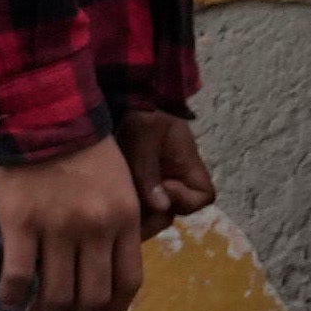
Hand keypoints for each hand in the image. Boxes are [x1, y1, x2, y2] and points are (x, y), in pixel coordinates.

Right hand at [0, 129, 145, 310]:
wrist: (45, 113)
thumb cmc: (85, 148)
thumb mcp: (121, 184)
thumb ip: (120, 224)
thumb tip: (111, 270)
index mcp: (124, 219)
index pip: (128, 283)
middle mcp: (95, 230)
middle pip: (91, 298)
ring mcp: (56, 229)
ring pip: (55, 295)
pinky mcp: (20, 223)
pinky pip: (17, 277)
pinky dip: (12, 297)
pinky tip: (8, 300)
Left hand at [117, 102, 212, 229]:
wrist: (124, 96)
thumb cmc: (141, 111)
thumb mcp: (144, 135)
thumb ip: (148, 170)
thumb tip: (160, 207)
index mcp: (187, 166)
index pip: (202, 197)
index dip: (185, 200)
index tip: (163, 187)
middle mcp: (175, 179)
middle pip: (172, 211)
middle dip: (152, 215)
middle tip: (127, 207)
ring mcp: (155, 183)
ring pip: (151, 212)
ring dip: (135, 213)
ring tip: (114, 205)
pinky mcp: (136, 184)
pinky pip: (135, 205)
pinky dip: (124, 208)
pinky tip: (108, 203)